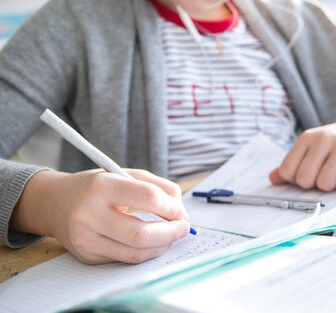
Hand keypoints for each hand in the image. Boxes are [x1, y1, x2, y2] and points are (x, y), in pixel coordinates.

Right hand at [10, 169, 190, 263]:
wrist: (54, 203)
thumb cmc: (96, 187)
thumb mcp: (122, 173)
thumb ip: (155, 185)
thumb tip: (180, 207)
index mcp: (101, 187)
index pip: (147, 197)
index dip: (170, 207)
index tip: (180, 211)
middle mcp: (89, 214)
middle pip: (141, 233)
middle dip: (171, 233)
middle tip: (184, 228)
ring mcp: (86, 239)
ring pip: (135, 252)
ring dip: (162, 246)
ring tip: (172, 236)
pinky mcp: (87, 256)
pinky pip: (125, 259)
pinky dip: (145, 252)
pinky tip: (152, 243)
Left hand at [269, 114, 335, 190]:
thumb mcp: (314, 148)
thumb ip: (293, 164)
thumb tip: (273, 179)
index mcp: (307, 137)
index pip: (288, 171)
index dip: (297, 181)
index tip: (311, 174)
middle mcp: (324, 138)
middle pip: (305, 180)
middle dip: (315, 185)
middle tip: (327, 176)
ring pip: (326, 183)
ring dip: (334, 186)